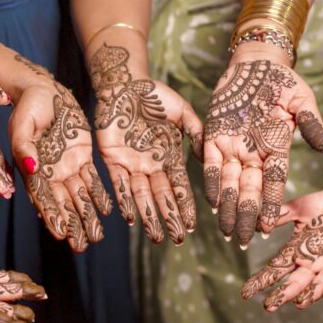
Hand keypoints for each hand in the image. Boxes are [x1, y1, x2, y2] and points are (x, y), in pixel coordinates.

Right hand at [9, 57, 112, 251]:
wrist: (44, 89)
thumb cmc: (29, 105)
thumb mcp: (22, 124)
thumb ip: (24, 147)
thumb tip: (32, 169)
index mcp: (32, 168)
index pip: (43, 197)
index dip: (51, 215)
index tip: (60, 233)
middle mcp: (50, 173)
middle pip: (62, 204)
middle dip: (72, 224)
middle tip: (82, 245)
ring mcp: (67, 166)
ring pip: (79, 197)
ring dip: (87, 216)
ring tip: (96, 237)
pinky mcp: (82, 157)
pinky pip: (92, 180)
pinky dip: (99, 195)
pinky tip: (107, 211)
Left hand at [89, 43, 201, 244]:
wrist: (125, 83)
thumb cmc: (155, 95)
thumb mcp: (182, 112)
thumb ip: (196, 132)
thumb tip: (209, 155)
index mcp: (169, 156)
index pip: (180, 187)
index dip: (185, 207)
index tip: (192, 225)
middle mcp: (152, 165)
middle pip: (162, 197)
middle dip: (169, 219)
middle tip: (176, 240)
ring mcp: (132, 164)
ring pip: (141, 197)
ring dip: (149, 217)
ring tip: (156, 238)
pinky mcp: (112, 159)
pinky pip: (118, 184)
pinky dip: (124, 201)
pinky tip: (130, 218)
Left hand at [203, 51, 322, 244]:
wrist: (255, 63)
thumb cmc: (281, 81)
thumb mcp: (302, 100)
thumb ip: (311, 124)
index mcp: (276, 150)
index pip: (275, 183)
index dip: (272, 204)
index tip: (270, 226)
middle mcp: (254, 154)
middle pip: (250, 191)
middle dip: (246, 216)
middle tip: (243, 241)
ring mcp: (233, 147)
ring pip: (229, 184)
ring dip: (228, 208)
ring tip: (227, 232)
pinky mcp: (214, 136)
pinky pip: (210, 163)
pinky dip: (211, 181)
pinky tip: (211, 201)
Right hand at [242, 166, 322, 310]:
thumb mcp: (299, 207)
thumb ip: (280, 215)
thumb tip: (256, 223)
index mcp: (297, 250)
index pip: (276, 270)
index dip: (261, 281)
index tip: (246, 293)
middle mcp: (313, 262)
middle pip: (295, 282)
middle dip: (282, 294)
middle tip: (268, 307)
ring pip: (319, 284)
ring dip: (311, 294)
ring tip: (298, 303)